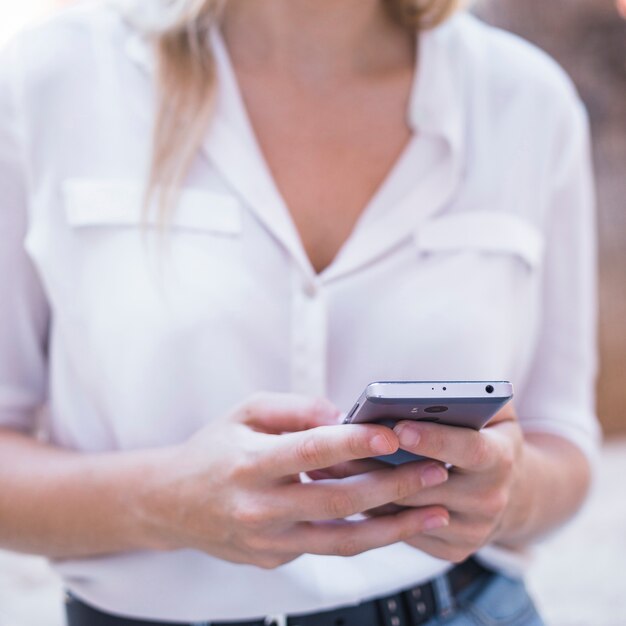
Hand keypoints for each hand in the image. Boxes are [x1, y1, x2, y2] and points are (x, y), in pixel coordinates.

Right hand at [138, 393, 449, 568]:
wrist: (171, 503)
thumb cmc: (214, 449)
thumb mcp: (244, 412)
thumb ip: (294, 409)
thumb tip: (341, 415)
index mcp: (250, 462)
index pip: (311, 451)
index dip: (354, 443)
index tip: (394, 434)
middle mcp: (259, 507)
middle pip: (338, 500)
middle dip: (393, 486)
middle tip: (435, 471)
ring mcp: (268, 541)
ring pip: (343, 540)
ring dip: (395, 527)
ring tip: (436, 511)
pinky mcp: (275, 559)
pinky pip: (328, 547)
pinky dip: (366, 534)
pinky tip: (396, 520)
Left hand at [310, 405, 524, 562]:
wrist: (511, 491)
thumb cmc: (488, 437)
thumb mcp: (490, 409)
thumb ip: (467, 397)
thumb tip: (420, 393)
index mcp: (501, 459)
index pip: (469, 449)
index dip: (434, 439)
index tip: (399, 426)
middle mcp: (491, 499)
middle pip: (427, 483)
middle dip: (382, 462)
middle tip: (342, 443)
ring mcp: (472, 531)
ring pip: (407, 510)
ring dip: (366, 486)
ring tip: (331, 461)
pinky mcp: (453, 550)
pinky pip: (404, 530)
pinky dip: (374, 510)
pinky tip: (346, 488)